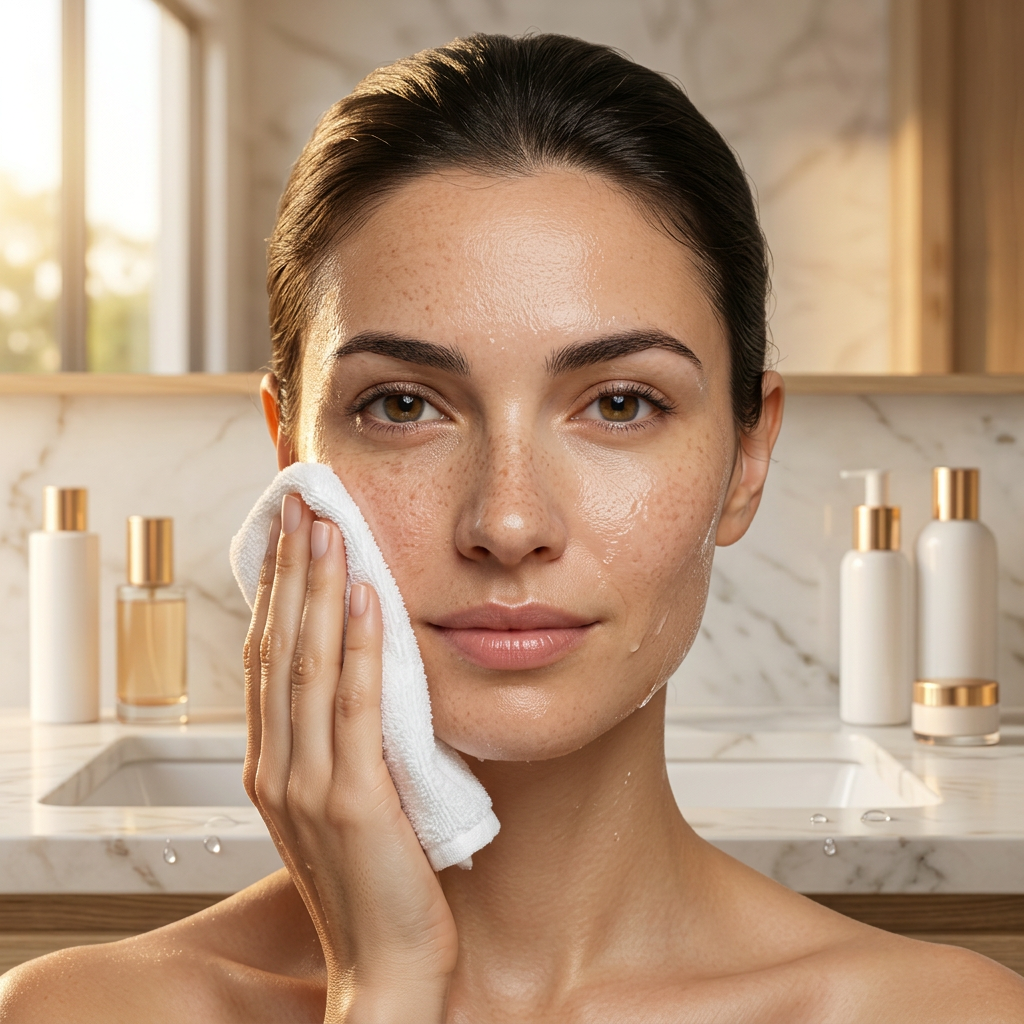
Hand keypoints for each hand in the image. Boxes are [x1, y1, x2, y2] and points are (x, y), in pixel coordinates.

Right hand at [243, 493, 457, 1021]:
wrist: (387, 969)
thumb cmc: (374, 884)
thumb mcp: (343, 801)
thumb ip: (339, 744)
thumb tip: (362, 676)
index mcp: (273, 766)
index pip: (267, 658)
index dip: (275, 591)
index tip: (288, 533)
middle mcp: (278, 768)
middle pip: (277, 646)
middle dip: (289, 569)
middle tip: (301, 502)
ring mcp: (308, 785)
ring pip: (305, 664)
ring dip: (317, 588)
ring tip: (328, 524)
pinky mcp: (352, 801)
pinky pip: (353, 705)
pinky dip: (356, 645)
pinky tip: (364, 595)